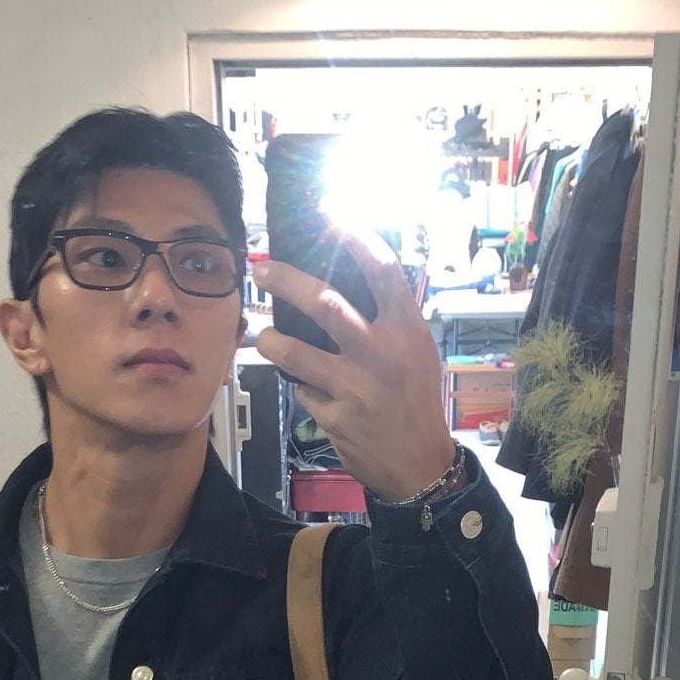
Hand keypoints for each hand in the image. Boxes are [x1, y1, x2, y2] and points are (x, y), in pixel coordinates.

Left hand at [253, 230, 454, 502]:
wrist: (419, 464)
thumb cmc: (416, 402)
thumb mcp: (418, 353)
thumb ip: (389, 321)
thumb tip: (353, 282)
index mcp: (407, 331)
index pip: (382, 271)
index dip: (355, 237)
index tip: (331, 215)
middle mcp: (381, 354)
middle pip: (325, 303)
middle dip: (285, 280)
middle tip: (260, 269)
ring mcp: (355, 387)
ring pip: (294, 351)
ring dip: (269, 340)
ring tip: (262, 335)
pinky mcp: (334, 416)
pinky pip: (302, 390)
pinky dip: (300, 386)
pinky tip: (308, 389)